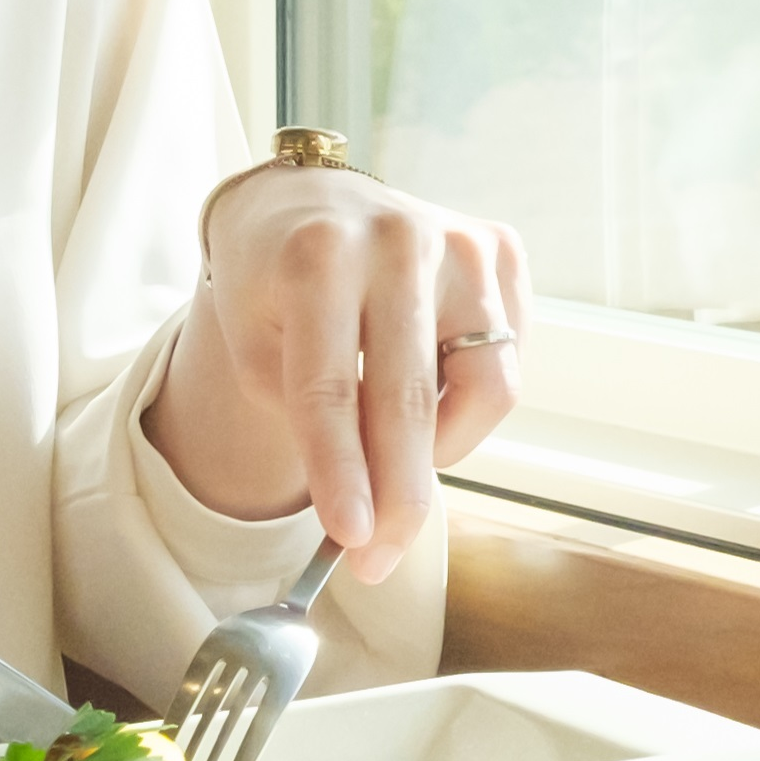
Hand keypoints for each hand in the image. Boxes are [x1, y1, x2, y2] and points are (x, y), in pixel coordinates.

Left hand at [153, 160, 530, 578]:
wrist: (311, 199)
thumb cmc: (274, 280)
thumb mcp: (251, 338)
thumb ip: (299, 411)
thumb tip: (364, 513)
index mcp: (320, 254)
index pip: (331, 387)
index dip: (342, 472)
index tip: (351, 540)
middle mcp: (401, 239)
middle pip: (411, 399)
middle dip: (398, 496)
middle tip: (380, 561)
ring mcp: (464, 242)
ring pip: (487, 387)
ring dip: (442, 448)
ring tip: (399, 457)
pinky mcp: (503, 250)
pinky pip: (508, 360)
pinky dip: (469, 401)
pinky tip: (432, 395)